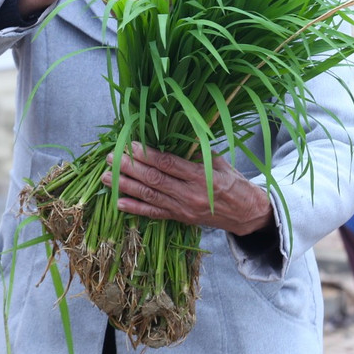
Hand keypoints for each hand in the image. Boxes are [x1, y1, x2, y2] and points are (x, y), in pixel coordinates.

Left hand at [105, 143, 273, 235]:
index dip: (148, 155)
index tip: (131, 145)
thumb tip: (174, 136)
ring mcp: (183, 208)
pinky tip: (119, 202)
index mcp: (202, 176)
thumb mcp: (220, 162)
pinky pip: (154, 214)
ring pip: (150, 197)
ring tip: (106, 178)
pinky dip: (136, 209)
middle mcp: (190, 194)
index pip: (169, 164)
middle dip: (130, 168)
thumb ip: (198, 151)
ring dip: (126, 186)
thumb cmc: (233, 183)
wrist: (247, 214)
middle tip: (111, 158)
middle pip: (154, 180)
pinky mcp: (180, 218)